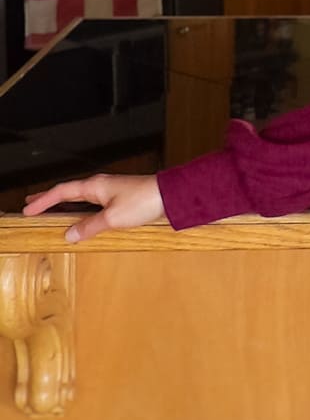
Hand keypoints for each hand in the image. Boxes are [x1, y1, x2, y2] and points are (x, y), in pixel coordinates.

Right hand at [22, 174, 163, 242]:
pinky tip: (85, 216)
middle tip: (34, 203)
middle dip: (51, 198)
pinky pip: (95, 202)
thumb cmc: (144, 201)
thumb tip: (69, 234)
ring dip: (67, 203)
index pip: (62, 191)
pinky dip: (83, 208)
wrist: (172, 195)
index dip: (43, 200)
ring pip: (83, 197)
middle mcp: (102, 185)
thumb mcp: (112, 218)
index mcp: (95, 186)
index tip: (27, 208)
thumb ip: (89, 226)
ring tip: (55, 210)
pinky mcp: (123, 198)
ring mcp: (113, 190)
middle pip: (70, 191)